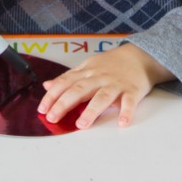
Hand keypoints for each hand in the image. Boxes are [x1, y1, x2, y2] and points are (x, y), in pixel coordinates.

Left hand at [37, 44, 174, 129]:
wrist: (139, 56)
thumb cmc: (111, 64)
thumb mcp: (87, 66)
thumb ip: (68, 77)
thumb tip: (47, 85)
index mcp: (87, 72)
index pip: (66, 82)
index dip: (52, 95)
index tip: (42, 109)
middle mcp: (99, 77)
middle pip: (80, 90)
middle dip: (64, 103)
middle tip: (53, 118)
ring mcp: (116, 84)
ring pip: (102, 97)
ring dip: (91, 110)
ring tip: (81, 124)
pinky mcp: (132, 91)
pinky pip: (129, 102)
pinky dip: (126, 112)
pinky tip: (122, 123)